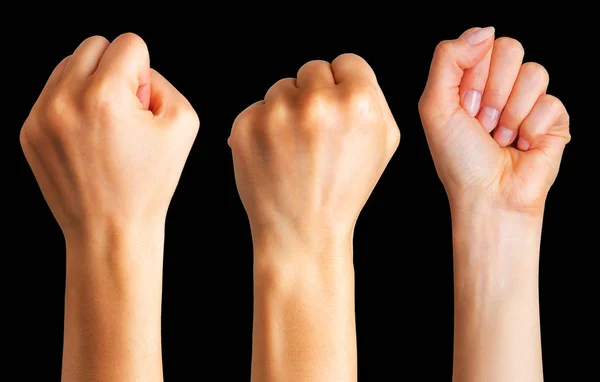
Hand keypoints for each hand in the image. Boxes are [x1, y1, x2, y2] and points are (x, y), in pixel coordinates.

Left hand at [20, 33, 198, 239]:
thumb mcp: (183, 125)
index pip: (129, 43)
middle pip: (94, 45)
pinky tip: (88, 138)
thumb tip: (135, 73)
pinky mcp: (29, 131)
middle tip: (125, 111)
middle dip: (116, 70)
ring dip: (91, 83)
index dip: (146, 72)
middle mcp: (66, 100)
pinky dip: (73, 105)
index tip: (142, 106)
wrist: (111, 230)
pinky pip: (53, 93)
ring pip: (69, 65)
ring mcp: (41, 116)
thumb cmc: (150, 183)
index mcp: (105, 97)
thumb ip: (163, 83)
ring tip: (106, 124)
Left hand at [228, 54, 399, 247]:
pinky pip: (257, 107)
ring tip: (296, 148)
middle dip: (315, 94)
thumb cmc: (345, 188)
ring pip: (282, 87)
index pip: (348, 61)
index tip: (339, 109)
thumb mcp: (384, 143)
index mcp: (358, 103)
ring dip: (288, 110)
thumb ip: (374, 98)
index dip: (345, 85)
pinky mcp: (245, 127)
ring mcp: (277, 115)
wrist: (303, 231)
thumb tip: (348, 72)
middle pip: (313, 68)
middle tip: (316, 133)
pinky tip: (276, 154)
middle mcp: (316, 103)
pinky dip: (264, 126)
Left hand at [418, 27, 569, 215]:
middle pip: (511, 48)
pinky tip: (522, 146)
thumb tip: (485, 31)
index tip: (464, 106)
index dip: (474, 74)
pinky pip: (551, 101)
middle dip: (493, 91)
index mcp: (470, 80)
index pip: (482, 42)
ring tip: (501, 137)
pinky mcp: (553, 118)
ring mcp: (528, 100)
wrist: (488, 197)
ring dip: (511, 113)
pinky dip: (531, 129)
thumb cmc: (458, 159)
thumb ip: (447, 59)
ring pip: (535, 72)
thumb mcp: (434, 106)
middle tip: (482, 123)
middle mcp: (500, 86)